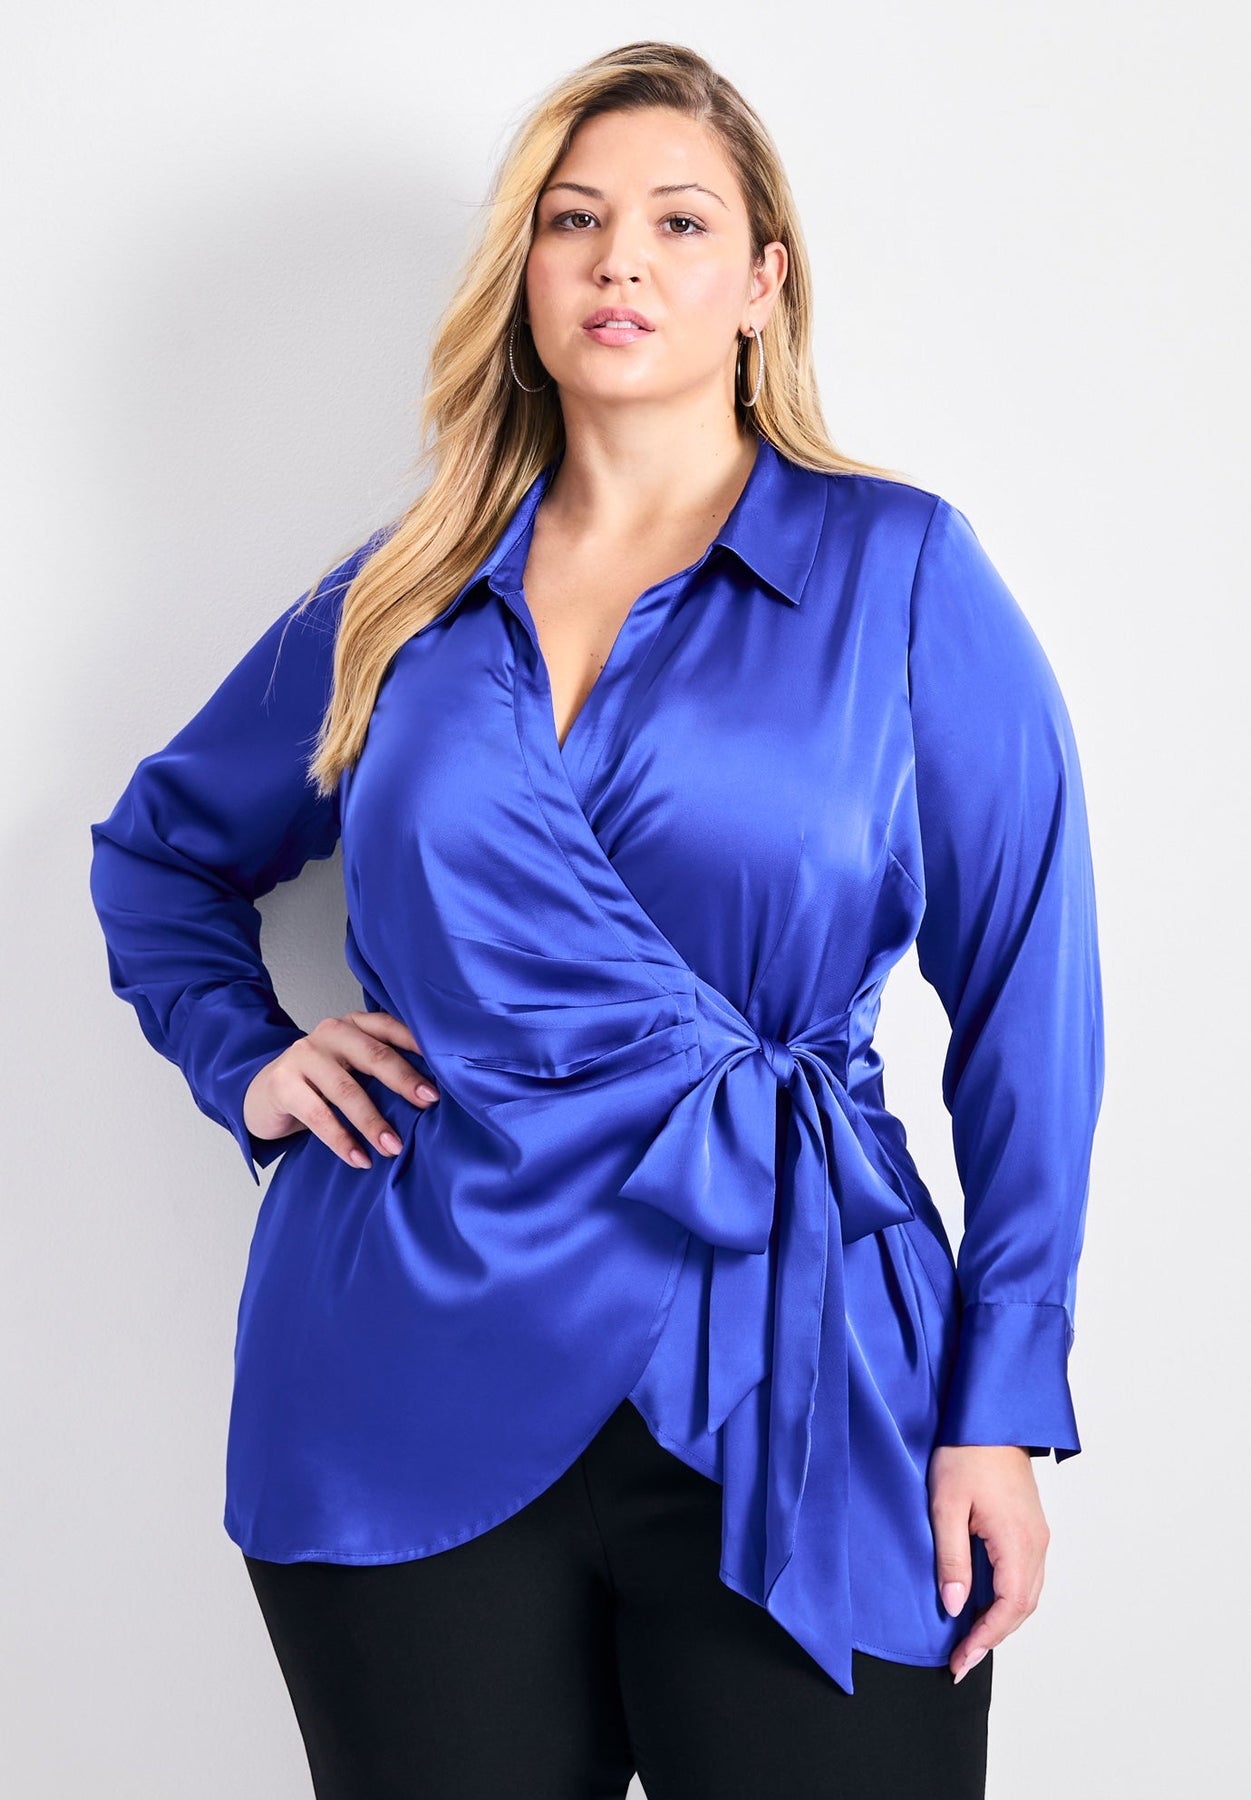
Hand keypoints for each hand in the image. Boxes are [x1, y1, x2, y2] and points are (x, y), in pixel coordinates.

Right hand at [242, 1009, 439, 1169]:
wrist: (263, 1094)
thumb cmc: (320, 1083)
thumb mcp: (352, 1067)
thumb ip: (381, 1070)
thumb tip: (432, 1098)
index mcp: (354, 1024)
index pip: (391, 1028)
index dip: (419, 1048)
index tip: (443, 1074)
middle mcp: (330, 1032)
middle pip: (374, 1055)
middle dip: (404, 1081)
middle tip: (428, 1104)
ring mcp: (303, 1055)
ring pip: (347, 1090)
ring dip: (373, 1122)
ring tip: (393, 1147)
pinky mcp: (283, 1083)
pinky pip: (318, 1115)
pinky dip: (342, 1140)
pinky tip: (359, 1158)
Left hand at [928, 1442, 1049, 1683]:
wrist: (989, 1416)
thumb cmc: (965, 1453)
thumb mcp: (946, 1506)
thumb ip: (952, 1559)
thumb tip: (955, 1606)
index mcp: (1018, 1540)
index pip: (1008, 1607)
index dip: (984, 1639)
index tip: (960, 1660)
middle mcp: (1037, 1542)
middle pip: (1022, 1607)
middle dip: (992, 1637)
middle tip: (961, 1660)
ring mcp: (1038, 1534)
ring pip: (1028, 1593)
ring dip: (1002, 1620)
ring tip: (970, 1640)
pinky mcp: (1031, 1526)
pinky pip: (1026, 1575)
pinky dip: (1009, 1598)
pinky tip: (985, 1604)